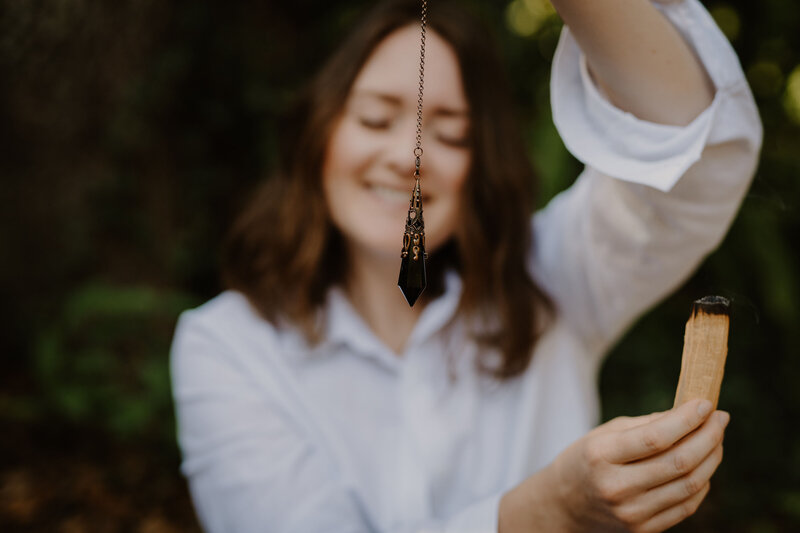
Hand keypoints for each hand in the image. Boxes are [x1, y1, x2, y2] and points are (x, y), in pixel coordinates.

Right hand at [551, 399, 728, 532]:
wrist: (566, 505)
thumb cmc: (588, 459)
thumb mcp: (605, 434)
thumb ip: (646, 426)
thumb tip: (690, 415)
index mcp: (601, 455)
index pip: (655, 437)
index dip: (687, 419)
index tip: (706, 403)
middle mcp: (616, 487)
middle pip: (679, 462)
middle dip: (708, 436)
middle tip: (720, 418)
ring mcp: (631, 513)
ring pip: (689, 484)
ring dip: (711, 458)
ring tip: (716, 439)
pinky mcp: (644, 530)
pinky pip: (687, 505)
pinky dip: (702, 482)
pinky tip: (704, 464)